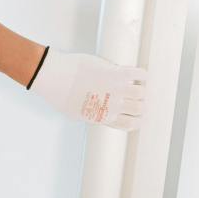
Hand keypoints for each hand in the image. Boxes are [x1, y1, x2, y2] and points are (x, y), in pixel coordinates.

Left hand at [28, 48, 147, 130]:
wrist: (55, 77)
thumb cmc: (60, 95)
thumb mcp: (74, 113)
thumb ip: (85, 116)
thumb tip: (87, 116)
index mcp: (103, 118)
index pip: (129, 125)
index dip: (137, 121)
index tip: (138, 116)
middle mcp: (112, 106)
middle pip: (138, 108)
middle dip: (138, 104)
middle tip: (135, 99)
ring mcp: (116, 89)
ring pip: (140, 92)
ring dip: (140, 89)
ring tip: (136, 85)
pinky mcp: (116, 72)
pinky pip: (139, 74)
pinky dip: (143, 74)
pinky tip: (141, 74)